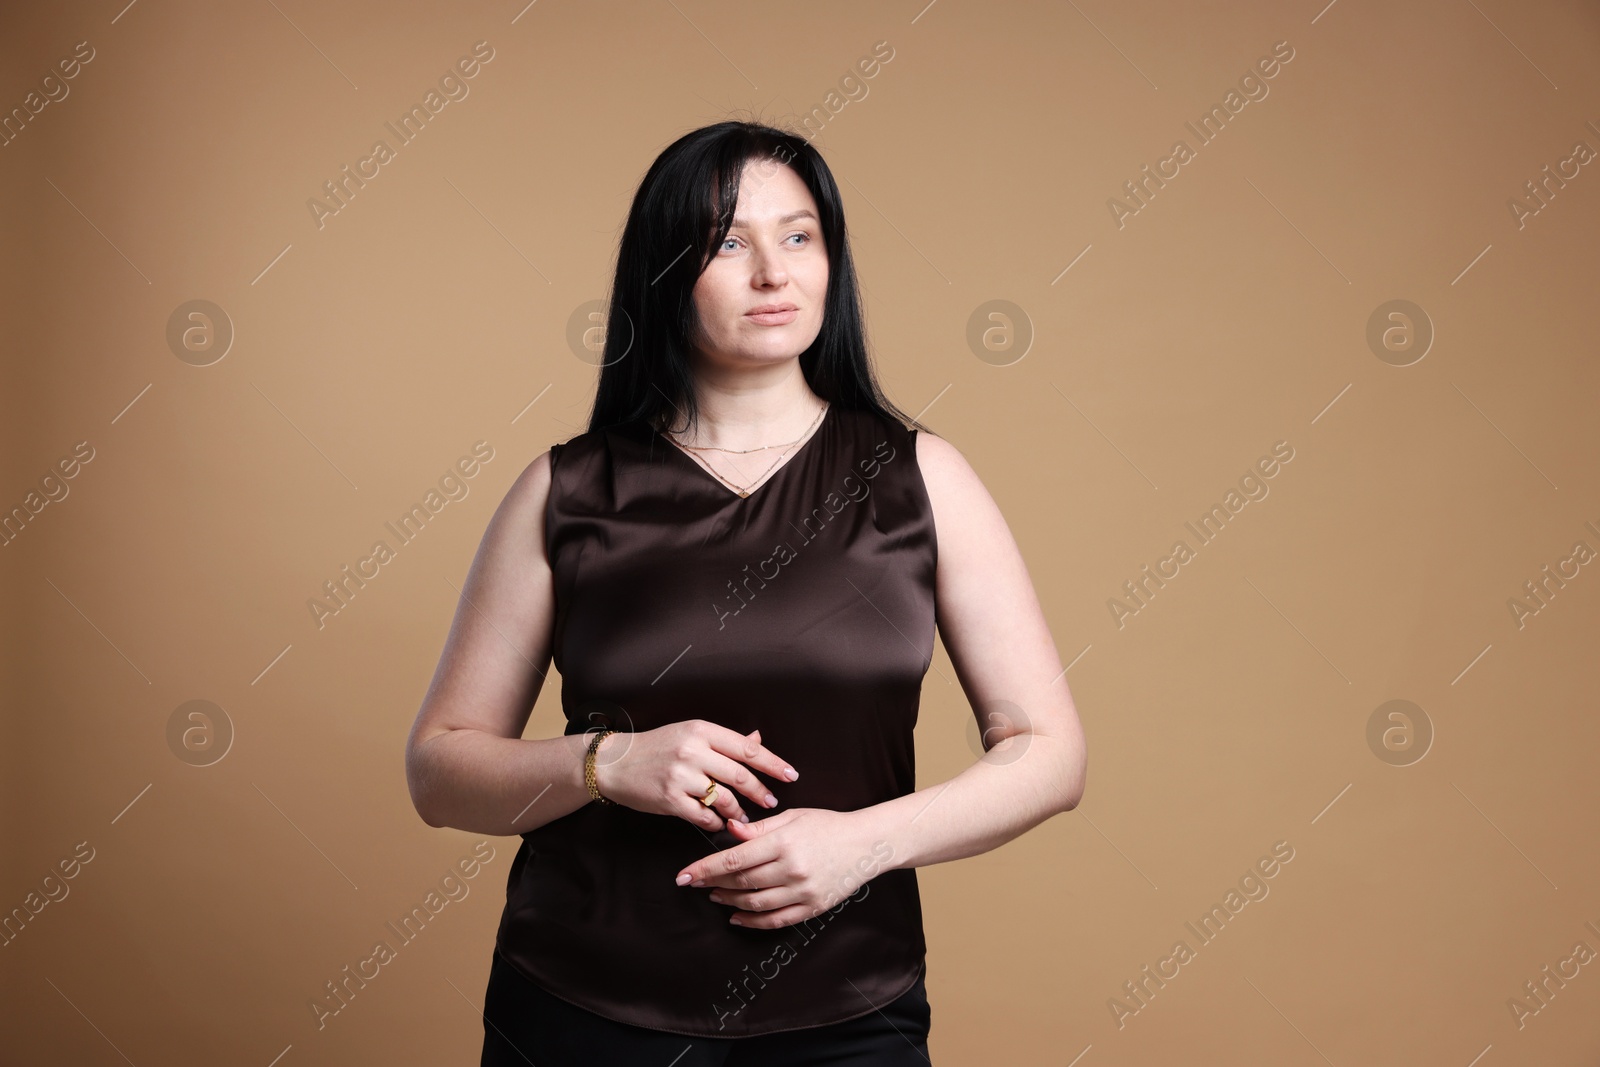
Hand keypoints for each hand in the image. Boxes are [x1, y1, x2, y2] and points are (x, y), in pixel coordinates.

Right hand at [592, 723, 797, 830]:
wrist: (615, 762)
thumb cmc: (656, 746)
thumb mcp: (690, 733)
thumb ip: (724, 740)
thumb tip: (757, 741)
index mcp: (702, 731)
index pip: (747, 748)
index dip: (772, 763)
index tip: (790, 775)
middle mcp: (693, 751)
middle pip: (739, 775)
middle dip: (760, 792)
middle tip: (771, 801)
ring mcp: (680, 776)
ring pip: (723, 798)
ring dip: (738, 811)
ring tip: (743, 816)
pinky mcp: (669, 799)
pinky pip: (703, 816)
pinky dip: (715, 821)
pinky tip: (718, 822)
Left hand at [673, 808, 896, 928]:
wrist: (867, 844)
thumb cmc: (827, 824)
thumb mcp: (793, 817)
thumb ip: (759, 828)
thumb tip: (729, 830)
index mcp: (784, 842)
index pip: (734, 860)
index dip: (705, 869)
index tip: (684, 875)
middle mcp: (791, 869)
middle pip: (741, 883)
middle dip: (712, 884)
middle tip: (694, 883)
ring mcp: (802, 891)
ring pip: (754, 904)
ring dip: (729, 902)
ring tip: (714, 896)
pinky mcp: (812, 908)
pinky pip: (775, 920)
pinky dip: (752, 922)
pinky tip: (736, 917)